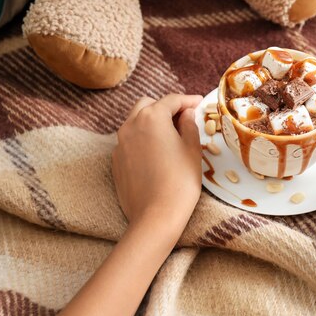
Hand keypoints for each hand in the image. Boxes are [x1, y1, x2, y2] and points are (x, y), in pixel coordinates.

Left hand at [112, 94, 202, 239]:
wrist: (156, 215)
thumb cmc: (180, 181)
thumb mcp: (192, 149)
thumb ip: (189, 125)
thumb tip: (186, 114)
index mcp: (152, 117)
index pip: (172, 100)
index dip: (188, 100)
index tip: (199, 102)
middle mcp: (131, 124)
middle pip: (148, 105)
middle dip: (166, 108)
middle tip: (184, 118)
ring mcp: (120, 143)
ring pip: (136, 121)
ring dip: (152, 122)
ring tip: (171, 135)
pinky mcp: (116, 160)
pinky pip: (130, 140)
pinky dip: (143, 139)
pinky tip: (157, 153)